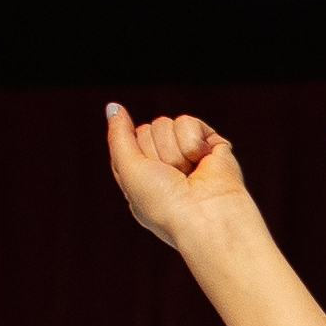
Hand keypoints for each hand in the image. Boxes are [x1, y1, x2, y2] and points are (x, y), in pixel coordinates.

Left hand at [106, 105, 252, 250]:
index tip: (151, 181)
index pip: (129, 140)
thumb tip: (114, 107)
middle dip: (155, 152)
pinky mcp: (212, 145)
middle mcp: (167, 165)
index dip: (136, 155)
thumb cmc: (165, 205)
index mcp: (146, 176)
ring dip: (173, 152)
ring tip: (189, 174)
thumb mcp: (127, 170)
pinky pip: (188, 122)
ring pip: (165, 124)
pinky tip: (204, 163)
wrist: (207, 219)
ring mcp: (189, 154)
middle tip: (173, 178)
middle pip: (147, 129)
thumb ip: (118, 136)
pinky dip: (192, 143)